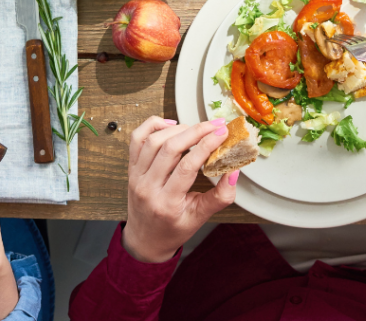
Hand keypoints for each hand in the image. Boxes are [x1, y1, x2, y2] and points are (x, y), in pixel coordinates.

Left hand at [122, 116, 238, 263]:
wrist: (145, 241)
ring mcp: (136, 177)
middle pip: (170, 148)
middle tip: (215, 125)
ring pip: (154, 140)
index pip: (187, 166)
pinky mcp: (131, 168)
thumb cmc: (173, 230)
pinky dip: (153, 125)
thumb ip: (220, 196)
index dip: (207, 145)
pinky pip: (137, 138)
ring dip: (178, 128)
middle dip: (196, 131)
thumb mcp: (200, 218)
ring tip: (196, 129)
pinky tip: (171, 125)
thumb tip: (234, 172)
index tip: (223, 133)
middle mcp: (147, 188)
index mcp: (166, 203)